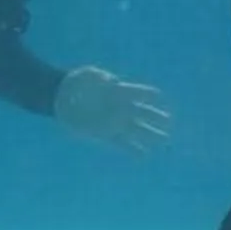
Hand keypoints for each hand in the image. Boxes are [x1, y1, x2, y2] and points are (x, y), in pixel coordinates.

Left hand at [55, 66, 170, 153]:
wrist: (61, 98)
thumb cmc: (75, 82)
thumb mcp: (86, 75)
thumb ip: (98, 76)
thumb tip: (112, 81)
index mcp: (118, 91)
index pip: (137, 92)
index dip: (147, 94)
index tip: (158, 96)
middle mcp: (119, 107)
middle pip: (142, 112)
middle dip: (155, 116)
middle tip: (168, 121)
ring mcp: (114, 121)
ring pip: (137, 129)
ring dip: (151, 134)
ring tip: (165, 139)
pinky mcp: (106, 134)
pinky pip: (123, 143)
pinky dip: (133, 149)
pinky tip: (144, 154)